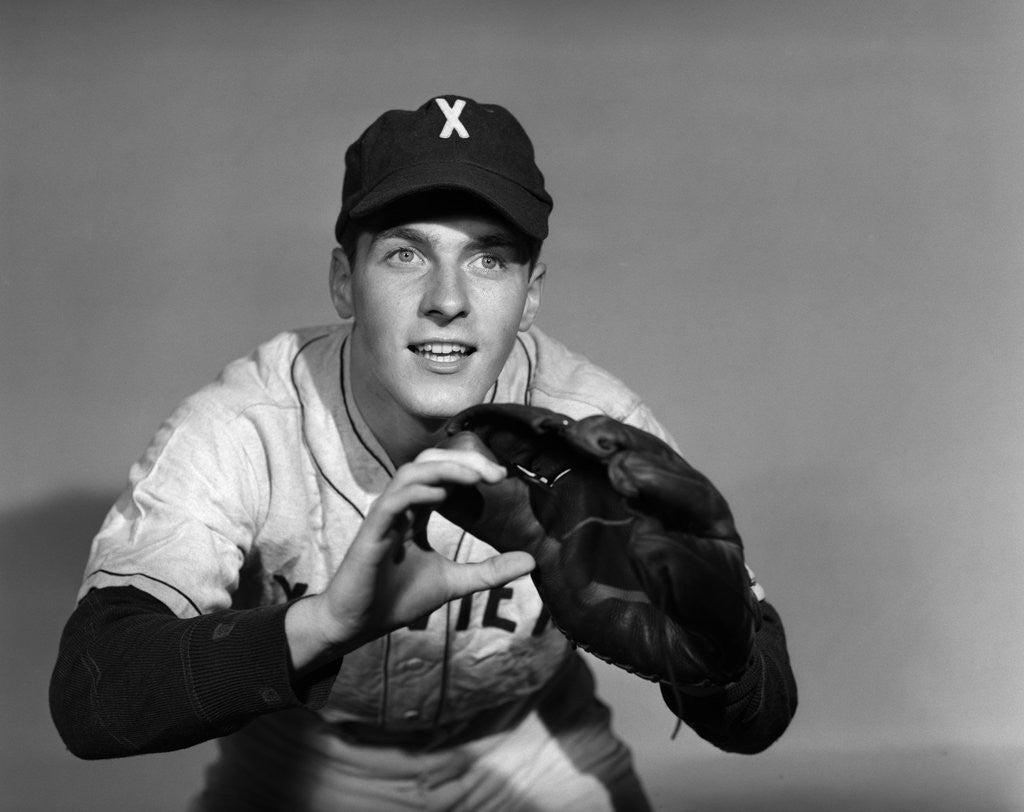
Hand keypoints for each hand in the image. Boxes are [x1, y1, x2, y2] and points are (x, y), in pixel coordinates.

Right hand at [286, 447, 535, 671]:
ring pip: (411, 472)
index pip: (444, 472)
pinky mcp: (371, 532)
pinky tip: (441, 495)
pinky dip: (417, 491)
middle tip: (496, 473)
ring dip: (445, 468)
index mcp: (417, 510)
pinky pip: (392, 500)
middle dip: (463, 459)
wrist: (357, 624)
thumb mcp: (454, 582)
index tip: (502, 478)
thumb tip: (531, 560)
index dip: (472, 467)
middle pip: (429, 461)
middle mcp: (401, 505)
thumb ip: (489, 571)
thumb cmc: (397, 599)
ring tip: (476, 477)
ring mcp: (385, 516)